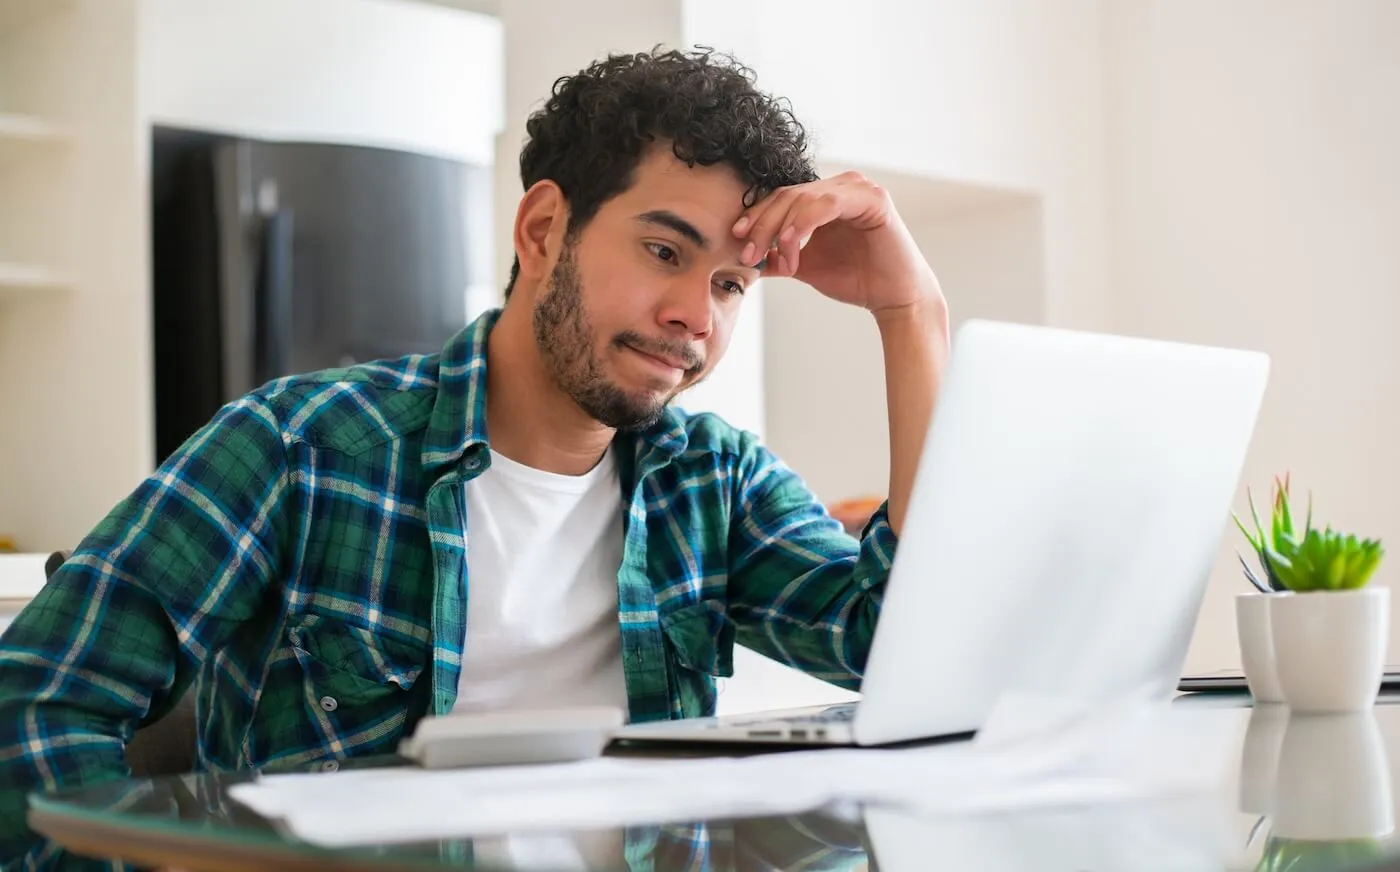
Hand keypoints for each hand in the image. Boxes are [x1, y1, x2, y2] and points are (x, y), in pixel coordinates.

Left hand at [731, 171, 942, 315]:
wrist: (893, 298)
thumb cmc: (855, 279)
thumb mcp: (805, 265)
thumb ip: (777, 255)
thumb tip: (744, 257)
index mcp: (826, 195)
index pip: (781, 197)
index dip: (756, 216)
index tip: (737, 239)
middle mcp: (842, 184)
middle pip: (787, 195)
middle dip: (762, 225)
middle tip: (748, 254)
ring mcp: (859, 188)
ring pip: (803, 198)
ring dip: (780, 229)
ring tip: (772, 258)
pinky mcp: (873, 199)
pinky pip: (827, 205)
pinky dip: (803, 224)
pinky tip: (790, 245)